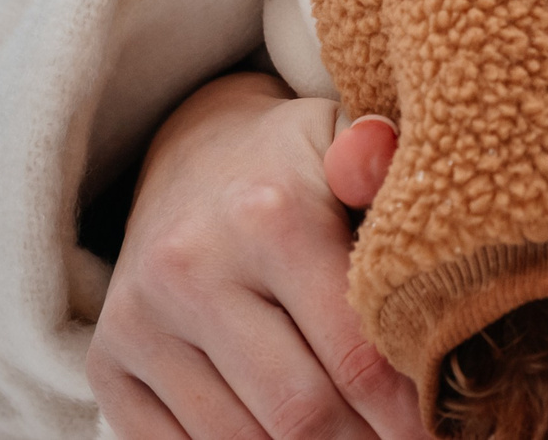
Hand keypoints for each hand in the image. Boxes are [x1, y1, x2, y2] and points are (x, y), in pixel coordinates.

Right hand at [87, 72, 428, 439]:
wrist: (188, 153)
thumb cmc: (295, 164)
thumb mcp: (346, 137)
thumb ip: (381, 158)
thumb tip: (384, 157)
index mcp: (271, 216)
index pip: (357, 353)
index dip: (408, 412)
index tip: (440, 431)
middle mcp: (193, 268)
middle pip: (300, 413)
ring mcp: (141, 320)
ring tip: (353, 439)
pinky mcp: (107, 360)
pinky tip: (283, 439)